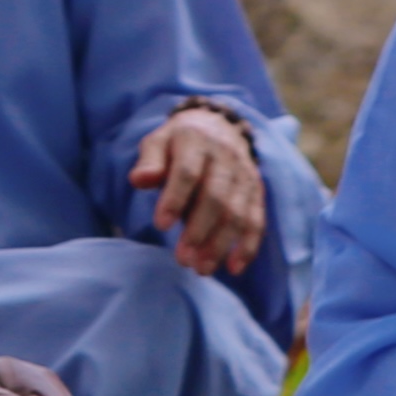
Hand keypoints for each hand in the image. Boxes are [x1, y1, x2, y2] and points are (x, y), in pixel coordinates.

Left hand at [127, 105, 269, 277]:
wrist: (217, 126)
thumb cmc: (178, 142)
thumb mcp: (158, 142)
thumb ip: (149, 162)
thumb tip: (138, 180)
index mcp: (196, 141)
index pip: (187, 172)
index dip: (175, 199)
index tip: (160, 225)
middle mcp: (225, 157)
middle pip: (215, 197)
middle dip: (199, 231)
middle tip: (182, 260)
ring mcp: (244, 175)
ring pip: (237, 213)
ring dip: (221, 244)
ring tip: (201, 269)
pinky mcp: (256, 191)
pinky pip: (257, 220)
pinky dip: (248, 246)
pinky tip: (234, 268)